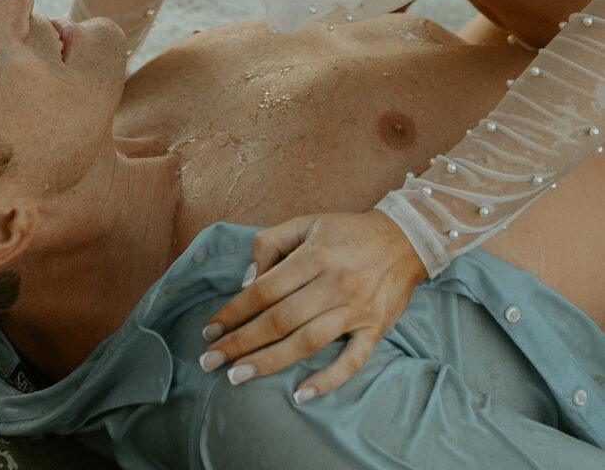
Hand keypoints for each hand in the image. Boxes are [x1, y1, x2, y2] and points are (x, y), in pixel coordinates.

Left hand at [200, 209, 425, 400]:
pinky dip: (328, 380)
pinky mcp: (376, 328)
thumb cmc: (348, 231)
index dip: (234, 311)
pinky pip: (352, 361)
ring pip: (308, 342)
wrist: (406, 238)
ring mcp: (357, 308)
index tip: (210, 329)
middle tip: (211, 361)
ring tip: (238, 376)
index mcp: (316, 254)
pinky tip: (301, 395)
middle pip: (281, 320)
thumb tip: (246, 281)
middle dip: (241, 342)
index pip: (265, 289)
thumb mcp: (308, 222)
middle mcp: (336, 282)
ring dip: (270, 362)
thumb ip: (271, 243)